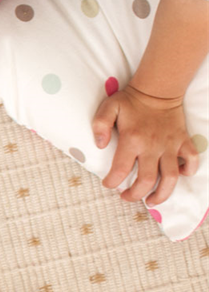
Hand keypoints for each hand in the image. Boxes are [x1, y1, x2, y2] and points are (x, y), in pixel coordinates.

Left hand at [92, 85, 198, 204]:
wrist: (157, 90)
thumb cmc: (130, 101)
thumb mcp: (109, 107)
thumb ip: (100, 125)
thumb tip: (99, 145)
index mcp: (132, 139)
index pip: (121, 169)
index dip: (112, 182)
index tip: (108, 184)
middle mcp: (153, 146)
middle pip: (148, 180)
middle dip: (136, 194)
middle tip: (126, 197)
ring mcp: (171, 145)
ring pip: (171, 177)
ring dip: (162, 193)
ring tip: (151, 201)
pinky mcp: (184, 141)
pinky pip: (192, 160)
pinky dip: (189, 171)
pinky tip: (179, 175)